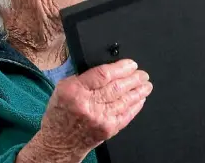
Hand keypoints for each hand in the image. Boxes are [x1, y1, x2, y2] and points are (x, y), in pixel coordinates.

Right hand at [17, 59, 151, 162]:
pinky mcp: (108, 129)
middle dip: (133, 79)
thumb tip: (107, 69)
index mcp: (74, 90)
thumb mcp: (62, 88)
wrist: (59, 141)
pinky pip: (126, 115)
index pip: (102, 75)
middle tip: (142, 74)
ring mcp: (100, 118)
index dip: (120, 68)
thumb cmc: (60, 112)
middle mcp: (87, 104)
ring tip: (146, 84)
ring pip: (124, 101)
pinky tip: (140, 99)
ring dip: (138, 91)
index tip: (130, 64)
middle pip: (116, 87)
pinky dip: (135, 106)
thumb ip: (82, 78)